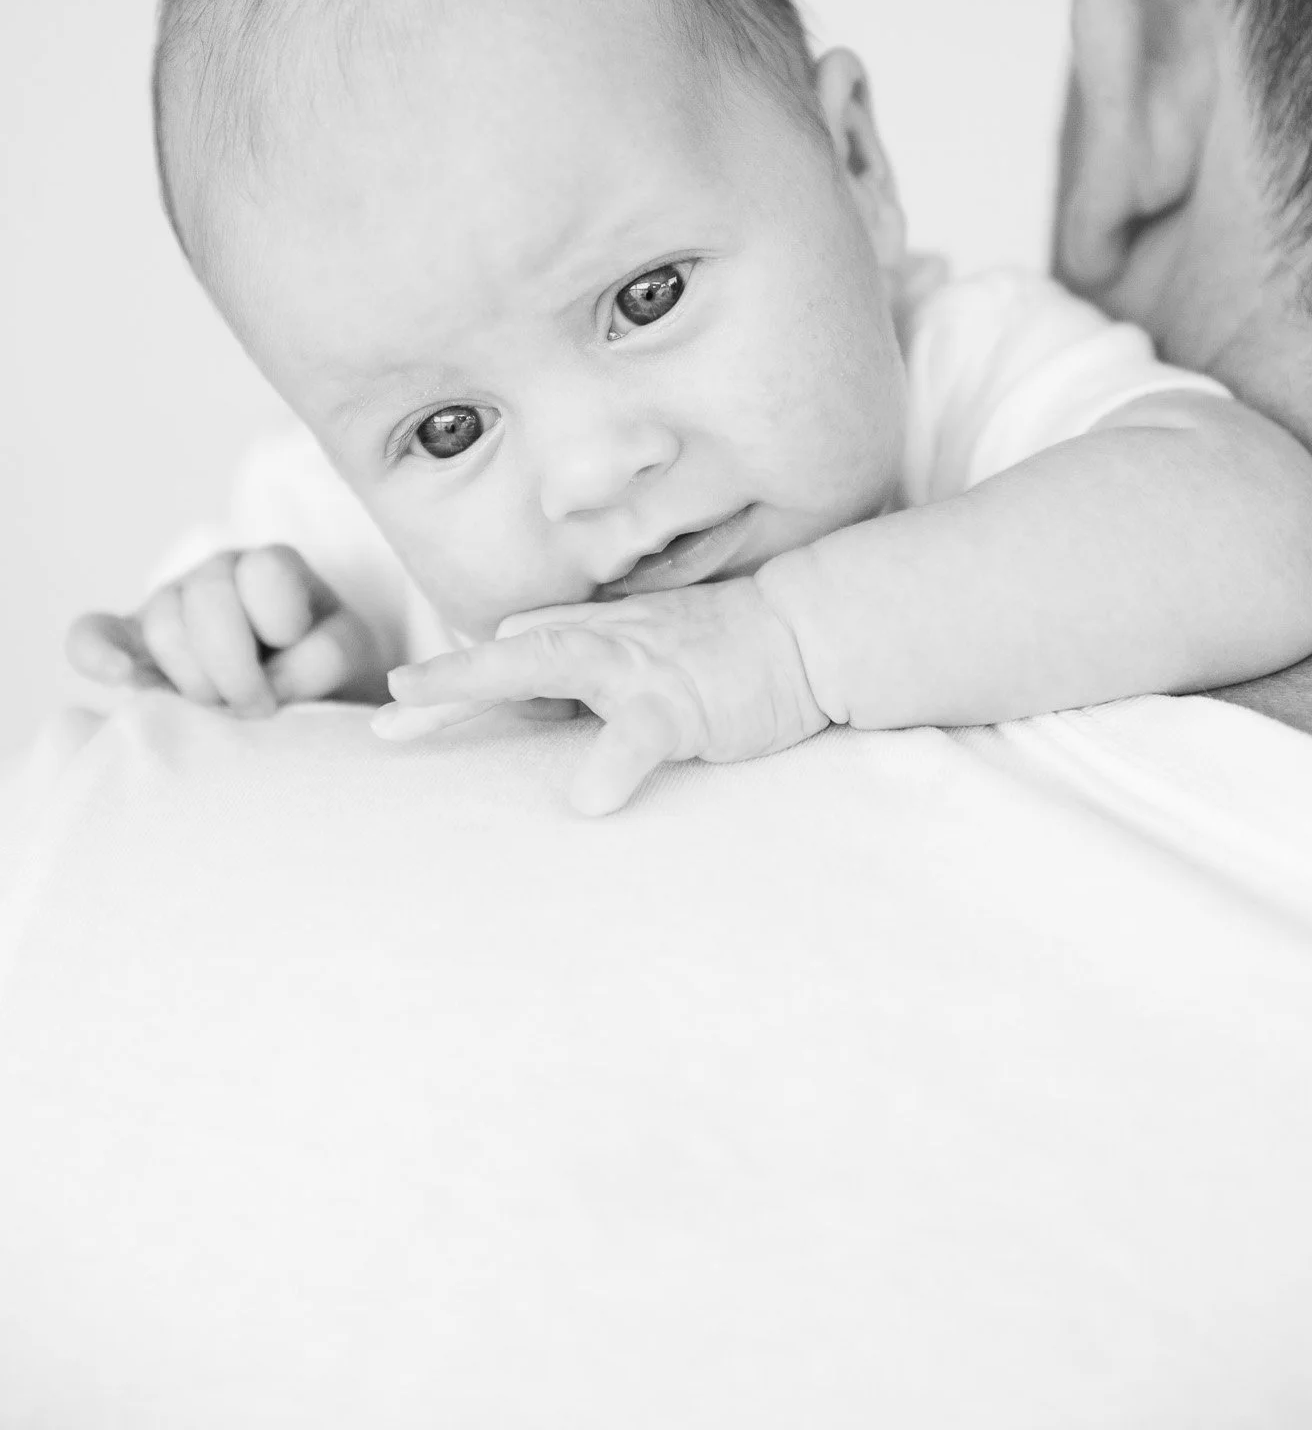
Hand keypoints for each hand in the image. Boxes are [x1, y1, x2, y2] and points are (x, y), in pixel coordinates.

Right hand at [67, 545, 385, 716]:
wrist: (296, 693)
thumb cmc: (320, 666)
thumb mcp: (349, 654)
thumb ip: (324, 658)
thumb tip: (271, 685)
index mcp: (272, 566)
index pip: (265, 573)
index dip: (281, 625)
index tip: (297, 662)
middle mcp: (215, 573)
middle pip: (208, 602)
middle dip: (235, 668)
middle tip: (258, 707)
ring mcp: (167, 604)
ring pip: (164, 627)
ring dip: (195, 681)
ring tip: (221, 708)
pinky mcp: (128, 644)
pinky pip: (91, 636)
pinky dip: (97, 653)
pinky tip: (119, 675)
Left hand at [372, 575, 829, 814]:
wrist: (804, 631)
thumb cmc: (722, 649)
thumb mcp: (641, 650)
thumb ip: (582, 661)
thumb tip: (518, 662)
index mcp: (592, 639)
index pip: (508, 660)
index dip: (447, 687)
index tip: (391, 713)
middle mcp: (602, 643)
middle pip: (507, 657)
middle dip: (443, 682)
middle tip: (386, 714)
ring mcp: (638, 668)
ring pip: (550, 666)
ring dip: (479, 678)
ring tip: (417, 703)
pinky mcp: (682, 703)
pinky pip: (638, 735)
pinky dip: (612, 762)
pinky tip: (588, 799)